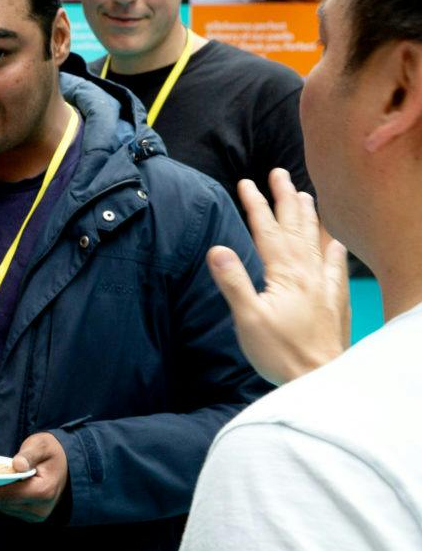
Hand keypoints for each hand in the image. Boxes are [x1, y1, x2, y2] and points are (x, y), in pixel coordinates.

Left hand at [0, 432, 68, 521]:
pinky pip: (8, 509)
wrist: (67, 465)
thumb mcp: (41, 445)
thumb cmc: (51, 452)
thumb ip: (29, 454)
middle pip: (3, 504)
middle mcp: (40, 508)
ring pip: (3, 508)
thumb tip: (17, 465)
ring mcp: (36, 515)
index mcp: (43, 491)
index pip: (8, 495)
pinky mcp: (31, 517)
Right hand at [207, 169, 349, 385]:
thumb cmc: (279, 352)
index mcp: (284, 274)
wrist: (318, 376)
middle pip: (294, 228)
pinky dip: (333, 251)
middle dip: (285, 199)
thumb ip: (234, 282)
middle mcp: (307, 273)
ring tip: (304, 195)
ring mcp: (322, 285)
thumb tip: (217, 249)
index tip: (247, 183)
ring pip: (314, 241)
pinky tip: (335, 241)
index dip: (256, 206)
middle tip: (279, 174)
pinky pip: (334, 267)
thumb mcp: (247, 319)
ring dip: (307, 216)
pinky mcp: (332, 300)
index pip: (267, 232)